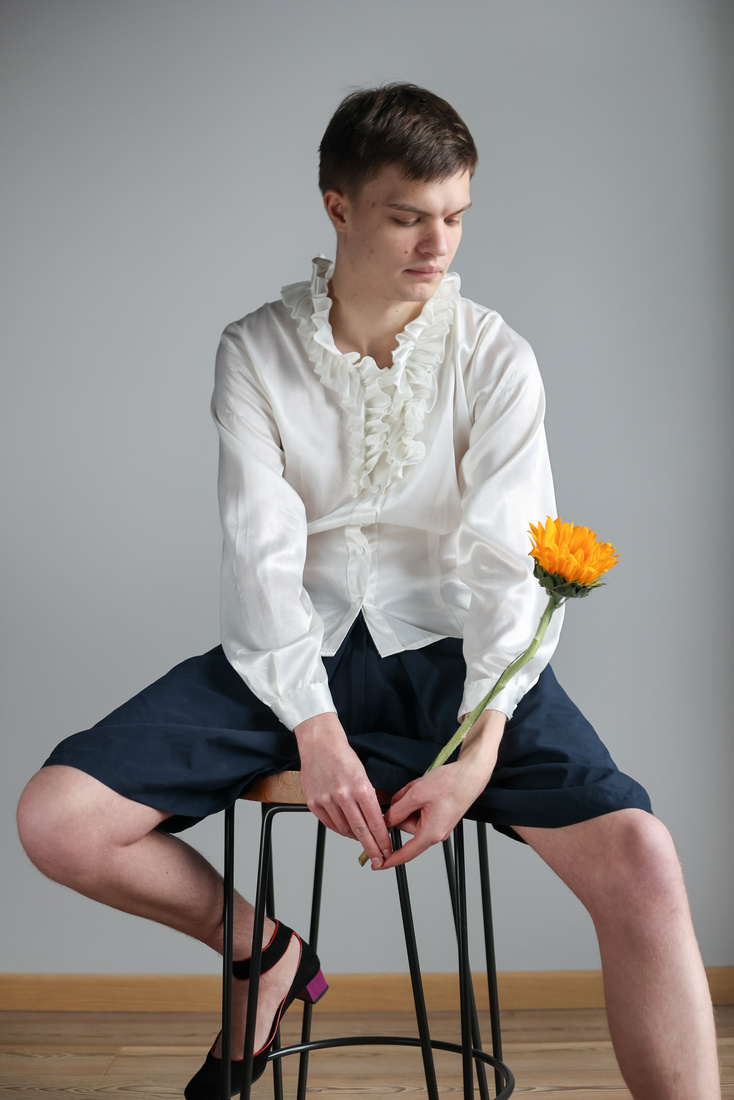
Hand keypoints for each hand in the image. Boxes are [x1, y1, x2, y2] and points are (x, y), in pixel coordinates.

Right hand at [294, 712, 391, 867]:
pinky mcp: (314, 803)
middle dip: (372, 847)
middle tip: (379, 858)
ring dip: (356, 838)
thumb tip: (376, 822)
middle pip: (361, 831)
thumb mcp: (364, 776)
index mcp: (360, 787)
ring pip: (345, 830)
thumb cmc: (343, 758)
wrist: (320, 745)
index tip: (387, 849)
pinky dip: (340, 830)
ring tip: (363, 840)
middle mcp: (343, 795)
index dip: (382, 839)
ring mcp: (326, 800)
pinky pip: (330, 824)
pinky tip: (347, 831)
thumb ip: (368, 799)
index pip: (375, 821)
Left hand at [380, 709, 505, 868]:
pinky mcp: (440, 815)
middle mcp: (436, 832)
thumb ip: (398, 810)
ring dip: (410, 800)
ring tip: (421, 788)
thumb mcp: (417, 795)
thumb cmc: (450, 784)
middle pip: (405, 826)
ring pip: (412, 815)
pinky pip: (420, 809)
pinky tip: (424, 788)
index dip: (390, 859)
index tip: (378, 865)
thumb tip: (387, 820)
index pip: (406, 853)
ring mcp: (438, 823)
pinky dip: (417, 798)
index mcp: (431, 833)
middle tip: (410, 792)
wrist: (471, 774)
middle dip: (402, 808)